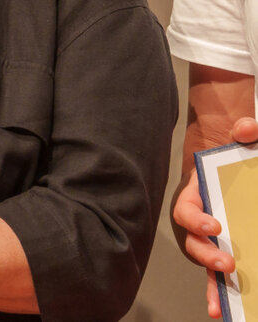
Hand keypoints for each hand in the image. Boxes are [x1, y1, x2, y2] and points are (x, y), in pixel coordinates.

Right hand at [173, 117, 257, 317]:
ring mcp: (212, 234)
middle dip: (206, 255)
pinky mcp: (225, 247)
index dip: (195, 218)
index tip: (214, 225)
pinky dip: (219, 290)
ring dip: (211, 282)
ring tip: (220, 303)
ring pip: (204, 261)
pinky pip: (219, 271)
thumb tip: (246, 129)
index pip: (186, 207)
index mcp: (197, 191)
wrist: (234, 158)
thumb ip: (246, 129)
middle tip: (227, 263)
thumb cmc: (237, 149)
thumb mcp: (243, 136)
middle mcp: (200, 216)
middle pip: (192, 241)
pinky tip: (225, 309)